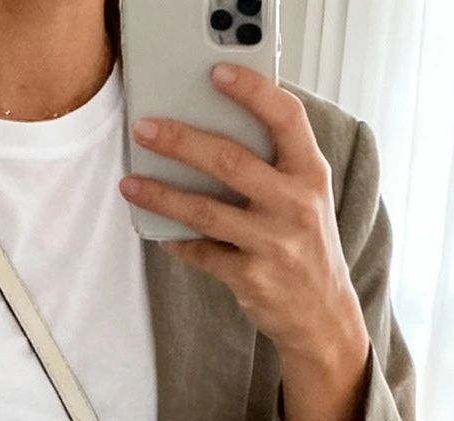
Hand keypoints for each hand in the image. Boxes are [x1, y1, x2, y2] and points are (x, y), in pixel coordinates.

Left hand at [119, 64, 370, 420]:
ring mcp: (272, 243)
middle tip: (146, 129)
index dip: (252, 91)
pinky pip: (202, 253)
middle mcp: (294, 205)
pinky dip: (176, 241)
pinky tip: (157, 230)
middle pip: (230, 162)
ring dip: (162, 195)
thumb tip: (213, 129)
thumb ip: (276, 163)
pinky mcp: (250, 277)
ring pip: (205, 211)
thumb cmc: (306, 244)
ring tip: (131, 183)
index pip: (285, 117)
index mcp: (311, 174)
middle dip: (181, 142)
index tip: (217, 74)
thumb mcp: (307, 196)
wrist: (322, 314)